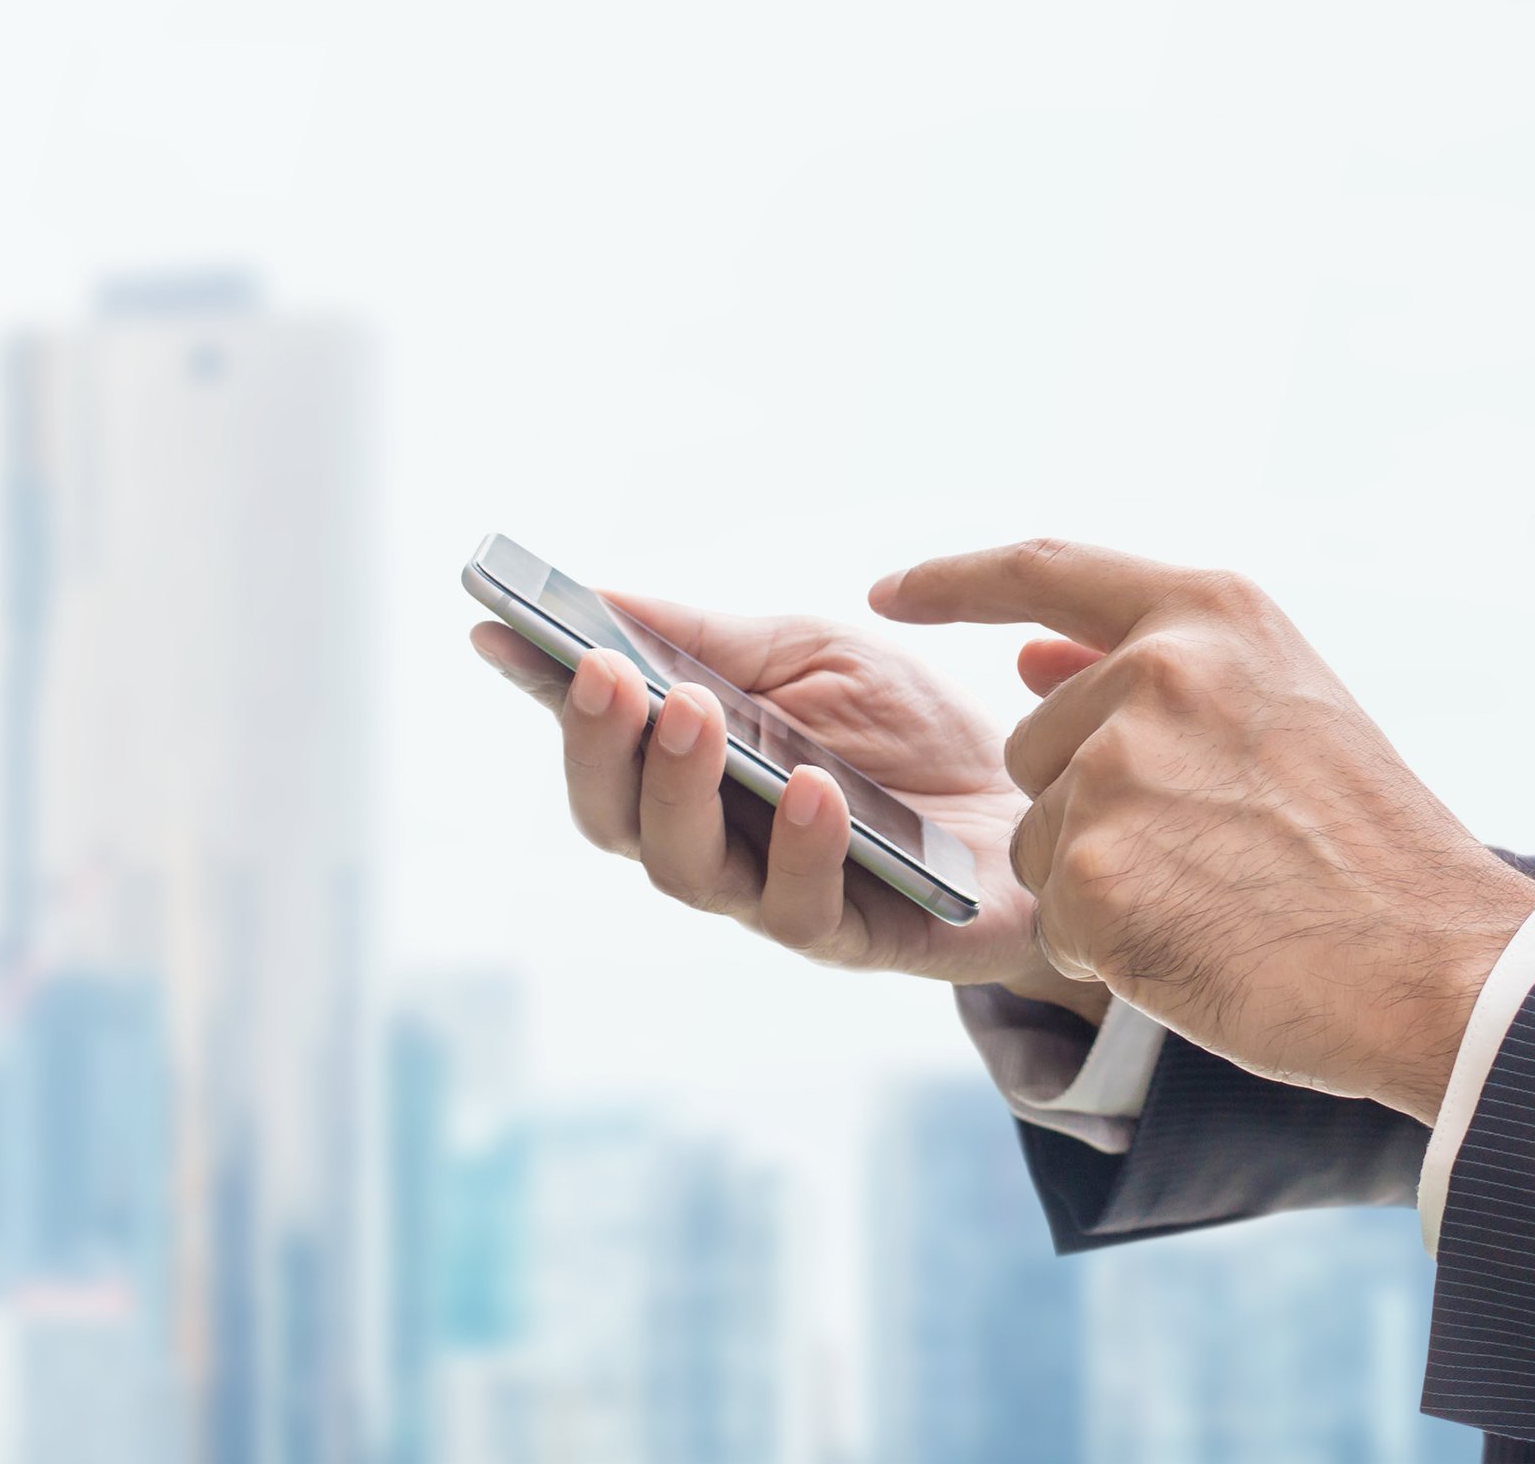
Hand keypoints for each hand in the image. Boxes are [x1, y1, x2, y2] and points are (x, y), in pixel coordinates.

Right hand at [469, 593, 1104, 1017]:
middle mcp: (712, 838)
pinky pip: (804, 910)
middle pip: (615, 819)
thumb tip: (598, 596)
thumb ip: (709, 638)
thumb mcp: (812, 654)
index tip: (496, 632)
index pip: (594, 737)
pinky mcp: (856, 937)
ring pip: (687, 872)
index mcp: (689, 767)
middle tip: (610, 675)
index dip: (541, 695)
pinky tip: (811, 787)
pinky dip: (800, 846)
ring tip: (696, 716)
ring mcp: (774, 894)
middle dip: (601, 746)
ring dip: (681, 791)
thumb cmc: (909, 730)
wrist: (1039, 798)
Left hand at [874, 540, 1534, 1119]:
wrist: (1439, 965)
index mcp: (1208, 613)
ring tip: (1218, 897)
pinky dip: (1111, 947)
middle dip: (1087, 802)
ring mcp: (1115, 769)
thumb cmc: (1369, 849)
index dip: (953, 578)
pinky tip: (1199, 946)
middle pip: (1036, 741)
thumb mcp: (1281, 709)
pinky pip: (1055, 916)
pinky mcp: (1090, 872)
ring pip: (1038, 834)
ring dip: (1099, 878)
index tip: (888, 589)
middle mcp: (1152, 672)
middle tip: (1213, 852)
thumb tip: (1028, 659)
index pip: (1043, 568)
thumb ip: (1155, 675)